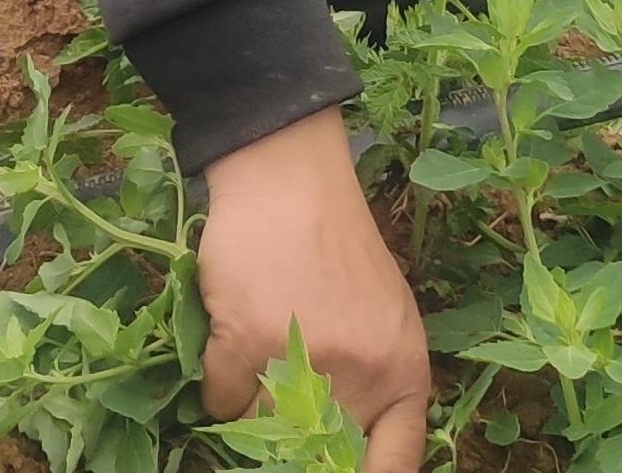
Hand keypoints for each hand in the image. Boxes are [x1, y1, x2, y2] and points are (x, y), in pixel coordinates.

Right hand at [198, 109, 427, 470]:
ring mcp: (304, 361)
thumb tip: (340, 446)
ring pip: (261, 434)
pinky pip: (219, 403)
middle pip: (316, 456)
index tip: (334, 470)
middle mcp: (362, 374)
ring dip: (248, 413)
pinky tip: (229, 336)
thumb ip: (373, 381)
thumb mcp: (384, 317)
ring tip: (252, 365)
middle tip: (277, 415)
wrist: (289, 178)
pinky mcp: (246, 344)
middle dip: (289, 447)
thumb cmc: (337, 244)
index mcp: (404, 371)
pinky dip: (216, 382)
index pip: (394, 466)